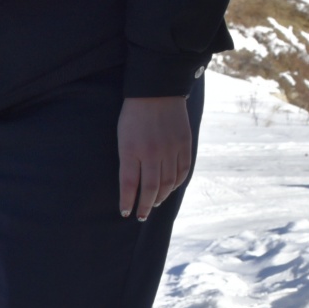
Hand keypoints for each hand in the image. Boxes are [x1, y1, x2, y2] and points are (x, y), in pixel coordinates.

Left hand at [117, 96, 191, 221]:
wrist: (157, 91)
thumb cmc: (133, 115)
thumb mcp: (123, 137)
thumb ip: (128, 160)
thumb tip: (132, 184)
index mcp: (131, 150)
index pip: (128, 185)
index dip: (128, 202)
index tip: (125, 213)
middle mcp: (152, 153)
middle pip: (150, 188)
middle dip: (145, 206)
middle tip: (142, 216)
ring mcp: (170, 149)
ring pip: (168, 183)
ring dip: (160, 197)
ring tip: (154, 204)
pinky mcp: (185, 144)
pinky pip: (183, 171)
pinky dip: (176, 183)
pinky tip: (170, 189)